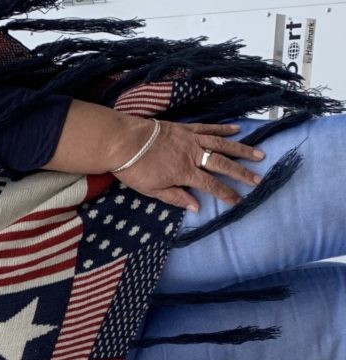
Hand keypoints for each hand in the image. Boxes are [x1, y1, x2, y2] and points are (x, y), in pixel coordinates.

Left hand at [113, 120, 265, 211]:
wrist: (123, 141)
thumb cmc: (134, 169)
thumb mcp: (152, 190)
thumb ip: (175, 197)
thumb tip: (196, 207)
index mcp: (185, 173)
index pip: (211, 186)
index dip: (227, 194)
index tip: (239, 201)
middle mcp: (193, 155)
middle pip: (223, 164)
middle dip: (242, 173)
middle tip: (258, 179)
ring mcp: (191, 139)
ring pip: (221, 144)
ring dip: (241, 149)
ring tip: (258, 154)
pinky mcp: (185, 128)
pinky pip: (208, 128)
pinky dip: (223, 129)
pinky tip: (236, 130)